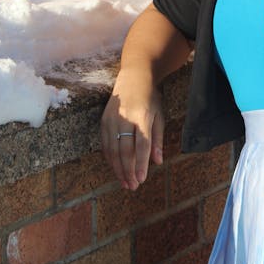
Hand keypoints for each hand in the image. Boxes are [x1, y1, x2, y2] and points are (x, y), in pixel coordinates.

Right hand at [101, 71, 163, 190]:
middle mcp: (125, 118)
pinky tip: (116, 168)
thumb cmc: (151, 98)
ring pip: (113, 150)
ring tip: (125, 182)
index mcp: (142, 116)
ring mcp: (112, 119)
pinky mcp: (103, 120)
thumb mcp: (159, 115)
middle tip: (133, 186)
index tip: (142, 179)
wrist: (134, 77)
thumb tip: (157, 161)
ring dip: (118, 168)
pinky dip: (110, 158)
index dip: (141, 164)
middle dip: (128, 171)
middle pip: (125, 150)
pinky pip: (105, 144)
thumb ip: (157, 139)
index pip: (141, 145)